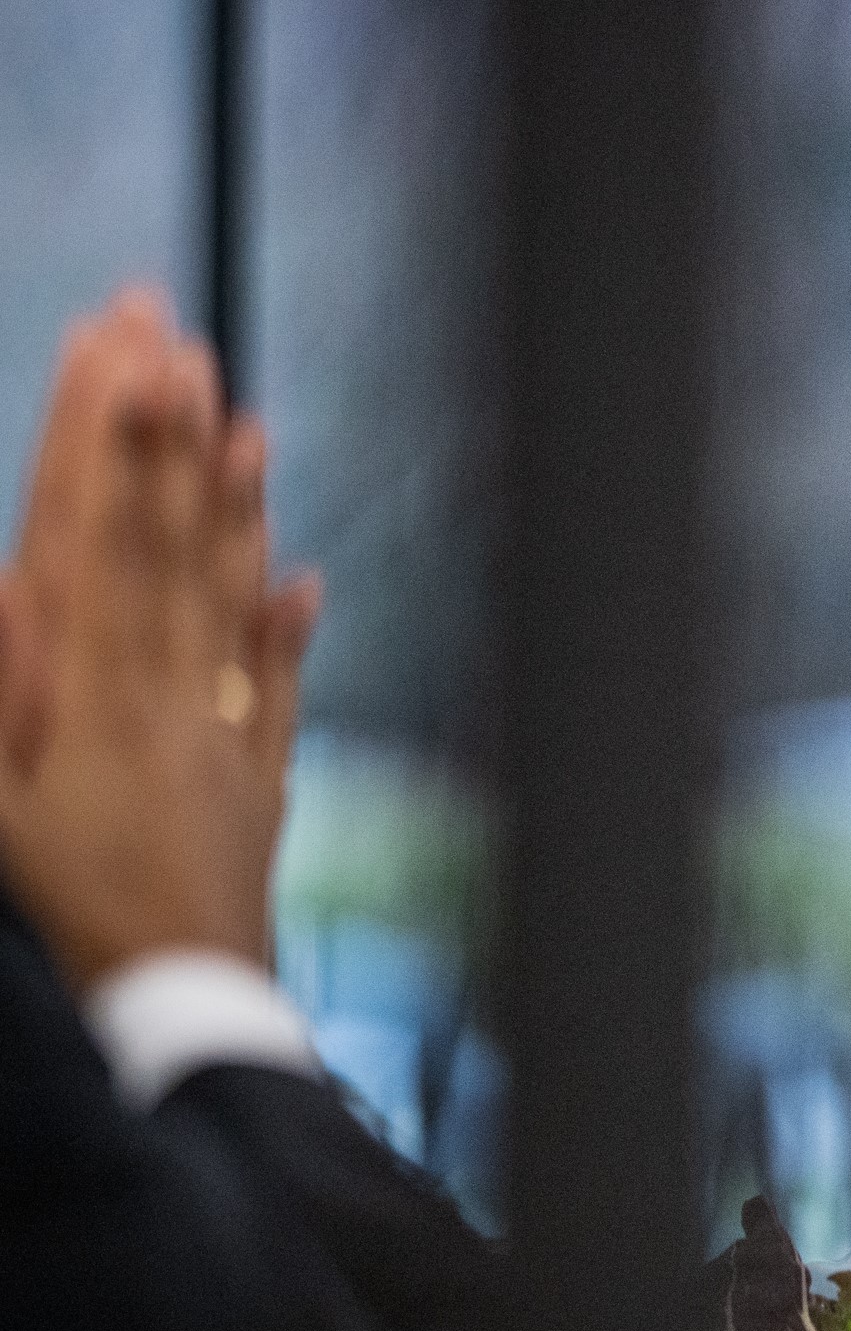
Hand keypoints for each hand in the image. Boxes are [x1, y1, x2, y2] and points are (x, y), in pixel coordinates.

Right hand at [0, 289, 320, 988]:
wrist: (179, 995)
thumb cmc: (67, 902)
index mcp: (97, 685)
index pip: (97, 531)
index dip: (104, 438)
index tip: (116, 353)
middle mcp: (172, 687)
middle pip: (167, 536)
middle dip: (166, 432)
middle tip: (172, 334)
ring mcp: (224, 726)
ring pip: (231, 590)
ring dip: (236, 502)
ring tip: (244, 418)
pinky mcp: (259, 775)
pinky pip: (278, 685)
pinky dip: (289, 627)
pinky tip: (303, 576)